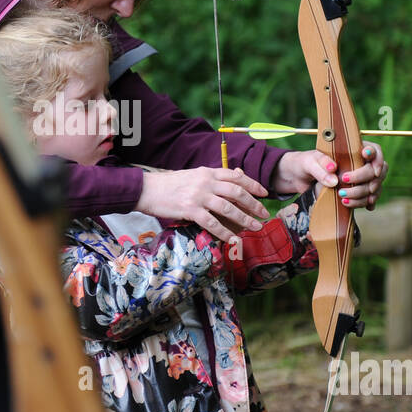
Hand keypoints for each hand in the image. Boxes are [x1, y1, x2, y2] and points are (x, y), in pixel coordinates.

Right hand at [136, 167, 268, 241]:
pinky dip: (225, 232)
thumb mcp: (193, 176)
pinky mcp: (190, 210)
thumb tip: (234, 179)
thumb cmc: (170, 185)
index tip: (264, 193)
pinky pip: (212, 223)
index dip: (253, 184)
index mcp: (207, 172)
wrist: (147, 189)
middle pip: (237, 192)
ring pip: (228, 208)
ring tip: (255, 227)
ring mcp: (198, 196)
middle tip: (263, 214)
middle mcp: (206, 182)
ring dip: (245, 219)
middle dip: (254, 204)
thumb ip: (212, 178)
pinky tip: (233, 239)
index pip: (236, 176)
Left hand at [270, 143, 387, 208]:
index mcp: (353, 151)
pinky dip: (363, 203)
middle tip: (344, 180)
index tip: (366, 158)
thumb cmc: (305, 163)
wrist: (299, 178)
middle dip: (363, 177)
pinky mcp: (357, 192)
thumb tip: (335, 180)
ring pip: (374, 186)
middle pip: (376, 170)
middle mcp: (361, 164)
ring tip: (343, 198)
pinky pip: (368, 199)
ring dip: (361, 193)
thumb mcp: (309, 162)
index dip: (375, 155)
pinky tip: (354, 204)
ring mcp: (361, 180)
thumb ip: (321, 169)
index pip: (374, 150)